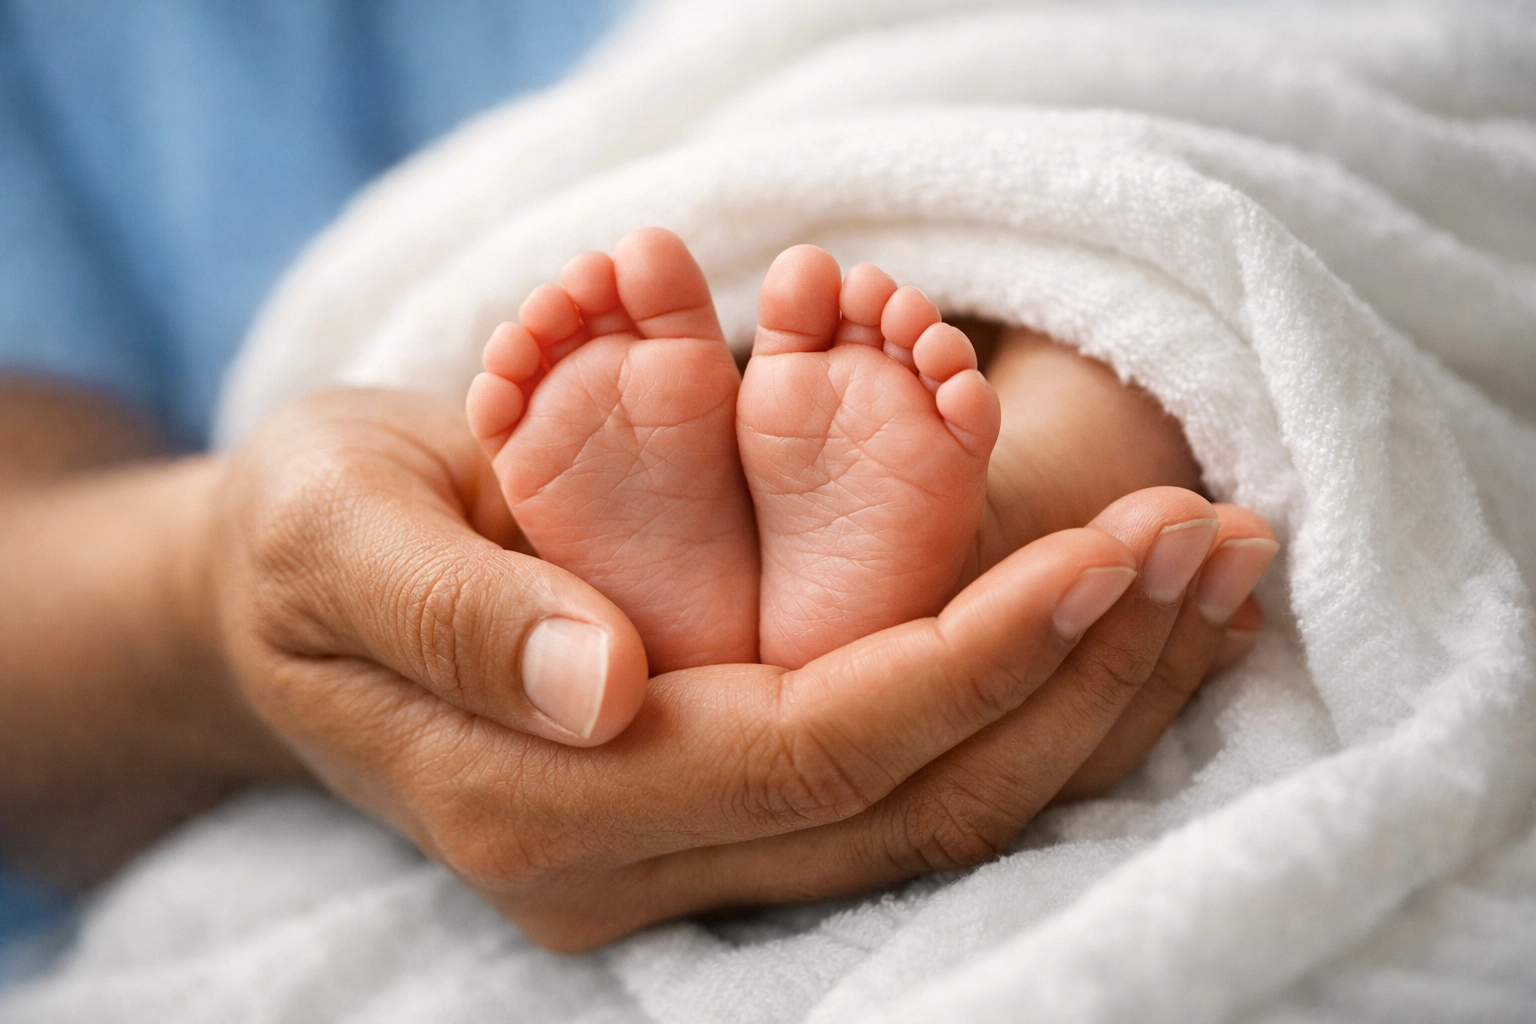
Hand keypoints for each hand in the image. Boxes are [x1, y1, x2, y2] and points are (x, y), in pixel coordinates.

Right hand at [209, 388, 1271, 948]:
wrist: (282, 601)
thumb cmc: (306, 536)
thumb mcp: (337, 532)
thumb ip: (459, 614)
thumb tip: (604, 682)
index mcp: (539, 798)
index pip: (815, 751)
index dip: (972, 657)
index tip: (1109, 551)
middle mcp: (626, 863)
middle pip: (913, 803)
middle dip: (1078, 677)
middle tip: (1210, 542)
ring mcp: (681, 858)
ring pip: (940, 816)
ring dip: (1092, 701)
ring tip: (1214, 577)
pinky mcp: (719, 815)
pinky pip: (911, 788)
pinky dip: (1034, 709)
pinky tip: (1124, 627)